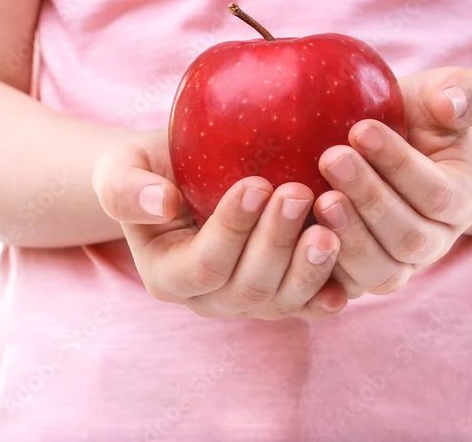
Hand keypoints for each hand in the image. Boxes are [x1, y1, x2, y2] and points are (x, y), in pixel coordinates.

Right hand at [93, 142, 347, 319]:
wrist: (185, 177)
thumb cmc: (153, 168)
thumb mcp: (121, 168)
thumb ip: (127, 188)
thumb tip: (161, 202)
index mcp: (169, 275)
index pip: (203, 264)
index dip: (231, 230)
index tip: (256, 183)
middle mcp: (211, 299)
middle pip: (249, 286)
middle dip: (276, 242)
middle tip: (300, 192)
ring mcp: (252, 301)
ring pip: (285, 300)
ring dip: (310, 267)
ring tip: (330, 227)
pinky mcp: (287, 293)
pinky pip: (311, 301)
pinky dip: (331, 287)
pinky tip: (350, 266)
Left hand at [313, 68, 471, 296]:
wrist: (370, 147)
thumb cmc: (407, 116)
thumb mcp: (436, 95)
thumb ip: (461, 91)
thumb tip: (453, 101)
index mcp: (460, 202)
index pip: (437, 194)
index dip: (400, 165)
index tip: (360, 129)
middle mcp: (433, 243)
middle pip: (409, 239)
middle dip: (370, 199)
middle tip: (330, 159)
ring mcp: (395, 266)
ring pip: (380, 272)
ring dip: (349, 237)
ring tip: (318, 198)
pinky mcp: (356, 279)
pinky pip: (344, 289)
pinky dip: (322, 267)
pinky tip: (296, 233)